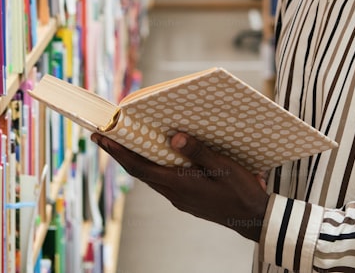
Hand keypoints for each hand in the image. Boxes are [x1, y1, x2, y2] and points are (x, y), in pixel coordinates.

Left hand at [91, 131, 269, 240]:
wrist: (254, 219)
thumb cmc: (242, 192)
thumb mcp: (224, 167)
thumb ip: (198, 152)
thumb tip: (174, 137)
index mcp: (179, 185)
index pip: (139, 167)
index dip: (118, 152)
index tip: (100, 137)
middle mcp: (175, 194)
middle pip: (140, 171)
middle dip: (121, 153)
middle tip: (104, 135)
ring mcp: (181, 199)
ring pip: (152, 177)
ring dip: (136, 160)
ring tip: (126, 142)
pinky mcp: (188, 200)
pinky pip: (164, 180)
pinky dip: (154, 166)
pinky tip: (159, 156)